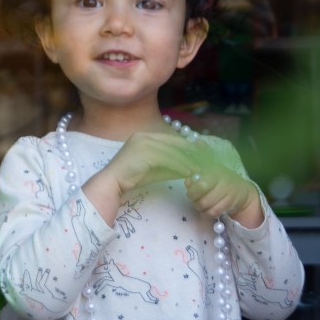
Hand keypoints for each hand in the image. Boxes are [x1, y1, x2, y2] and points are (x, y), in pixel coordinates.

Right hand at [83, 131, 198, 223]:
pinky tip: (189, 172)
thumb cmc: (132, 177)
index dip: (188, 146)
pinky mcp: (144, 152)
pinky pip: (168, 158)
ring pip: (173, 150)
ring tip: (200, 169)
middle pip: (175, 142)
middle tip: (206, 160)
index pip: (172, 139)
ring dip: (188, 160)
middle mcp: (145, 136)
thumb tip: (190, 166)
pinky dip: (180, 165)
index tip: (202, 154)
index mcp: (146, 136)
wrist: (112, 183)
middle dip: (191, 152)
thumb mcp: (155, 169)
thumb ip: (171, 164)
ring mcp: (144, 142)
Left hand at [184, 150, 263, 227]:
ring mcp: (227, 196)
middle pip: (203, 200)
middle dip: (195, 201)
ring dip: (200, 208)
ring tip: (200, 204)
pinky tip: (206, 209)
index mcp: (214, 173)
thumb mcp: (208, 174)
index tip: (190, 191)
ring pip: (208, 208)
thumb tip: (187, 182)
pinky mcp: (229, 206)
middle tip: (194, 199)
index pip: (200, 186)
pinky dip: (207, 213)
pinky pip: (213, 213)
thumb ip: (196, 178)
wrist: (241, 190)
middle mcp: (222, 184)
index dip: (192, 191)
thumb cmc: (220, 180)